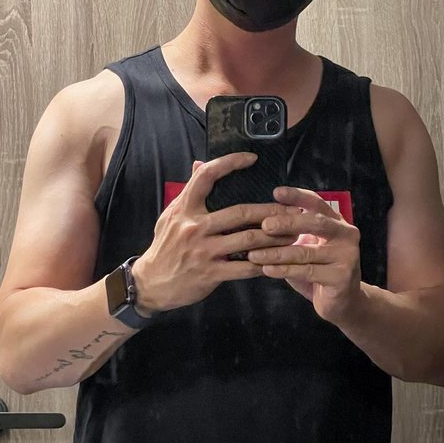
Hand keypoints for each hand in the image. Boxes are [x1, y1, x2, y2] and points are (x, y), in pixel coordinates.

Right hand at [132, 154, 294, 313]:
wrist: (151, 283)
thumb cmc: (165, 246)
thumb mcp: (171, 215)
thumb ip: (188, 191)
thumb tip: (199, 163)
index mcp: (185, 209)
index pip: (207, 176)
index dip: (229, 163)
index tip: (250, 158)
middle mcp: (195, 226)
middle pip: (240, 212)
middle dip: (269, 210)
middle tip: (291, 209)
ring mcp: (204, 251)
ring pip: (248, 240)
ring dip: (274, 237)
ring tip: (292, 235)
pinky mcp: (211, 273)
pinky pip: (244, 267)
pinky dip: (263, 264)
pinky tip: (277, 261)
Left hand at [248, 186, 363, 325]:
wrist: (344, 302)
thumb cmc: (319, 268)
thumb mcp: (307, 245)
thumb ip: (293, 232)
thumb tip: (260, 220)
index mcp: (336, 221)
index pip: (317, 202)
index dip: (297, 196)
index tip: (276, 192)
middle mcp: (346, 234)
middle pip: (314, 222)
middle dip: (287, 223)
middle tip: (264, 226)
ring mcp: (347, 255)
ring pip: (305, 251)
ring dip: (276, 253)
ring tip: (253, 254)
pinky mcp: (341, 277)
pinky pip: (306, 271)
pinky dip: (283, 270)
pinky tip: (266, 269)